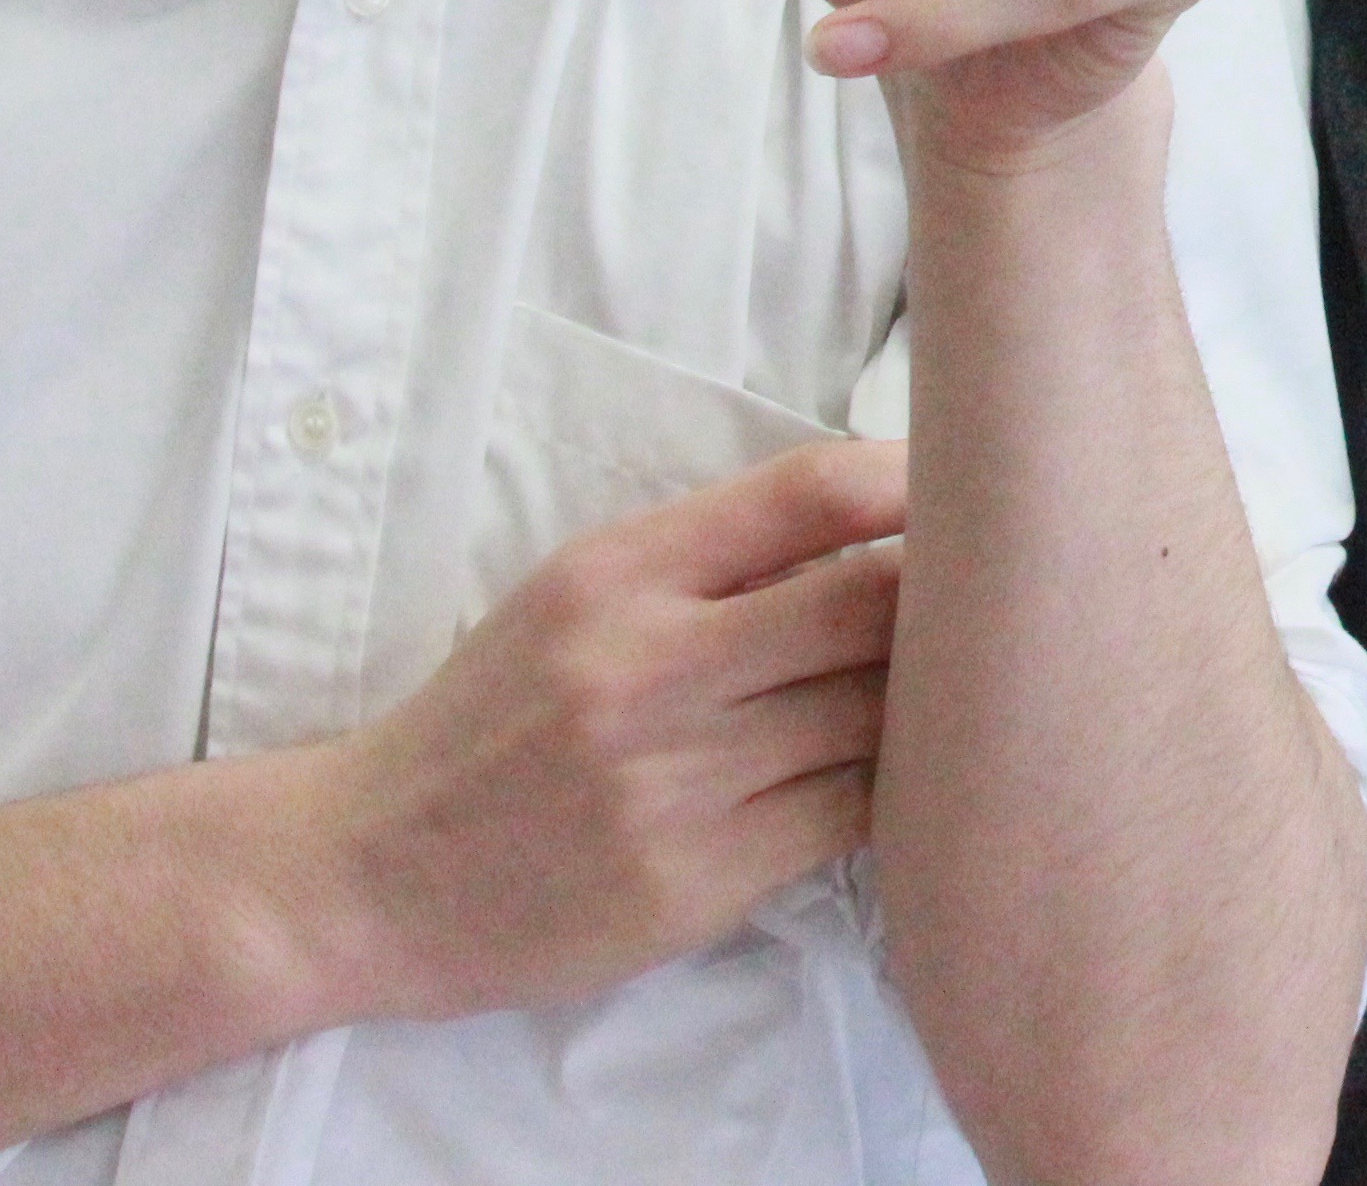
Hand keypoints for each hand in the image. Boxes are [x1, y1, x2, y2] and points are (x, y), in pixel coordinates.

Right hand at [309, 439, 914, 1025]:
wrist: (368, 875)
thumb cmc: (491, 723)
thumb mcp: (572, 598)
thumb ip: (710, 559)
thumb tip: (882, 523)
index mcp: (616, 576)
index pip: (804, 494)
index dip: (912, 484)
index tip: (973, 492)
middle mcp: (645, 669)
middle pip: (870, 605)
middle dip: (949, 601)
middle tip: (998, 604)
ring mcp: (673, 783)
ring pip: (877, 718)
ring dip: (934, 703)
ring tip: (970, 692)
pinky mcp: (695, 883)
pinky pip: (848, 817)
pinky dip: (893, 793)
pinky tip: (905, 782)